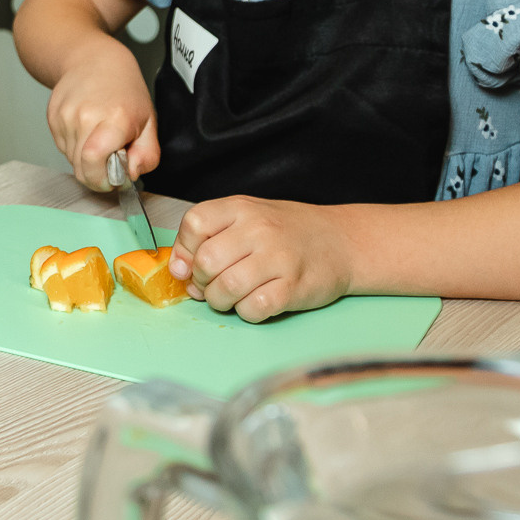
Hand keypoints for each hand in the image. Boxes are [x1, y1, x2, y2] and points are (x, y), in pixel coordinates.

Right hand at [47, 35, 158, 189]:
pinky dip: (73, 145)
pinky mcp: (52, 116)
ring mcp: (65, 116)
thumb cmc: (124, 89)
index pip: (94, 163)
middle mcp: (85, 116)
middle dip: (95, 173)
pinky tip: (85, 127)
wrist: (93, 59)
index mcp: (114, 119)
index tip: (113, 177)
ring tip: (97, 136)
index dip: (103, 180)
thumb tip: (129, 174)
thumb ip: (147, 155)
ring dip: (84, 158)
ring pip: (70, 159)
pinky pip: (61, 146)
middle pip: (80, 168)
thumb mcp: (149, 121)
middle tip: (109, 158)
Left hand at [169, 196, 355, 321]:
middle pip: (206, 261)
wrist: (342, 241)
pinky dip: (247, 312)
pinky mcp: (293, 288)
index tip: (191, 264)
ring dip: (220, 301)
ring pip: (225, 288)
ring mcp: (277, 258)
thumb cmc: (288, 231)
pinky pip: (253, 308)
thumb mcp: (248, 218)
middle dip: (202, 282)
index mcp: (241, 208)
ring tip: (232, 296)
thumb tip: (178, 269)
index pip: (195, 224)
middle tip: (213, 285)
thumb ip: (211, 236)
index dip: (185, 250)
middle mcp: (258, 229)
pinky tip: (255, 302)